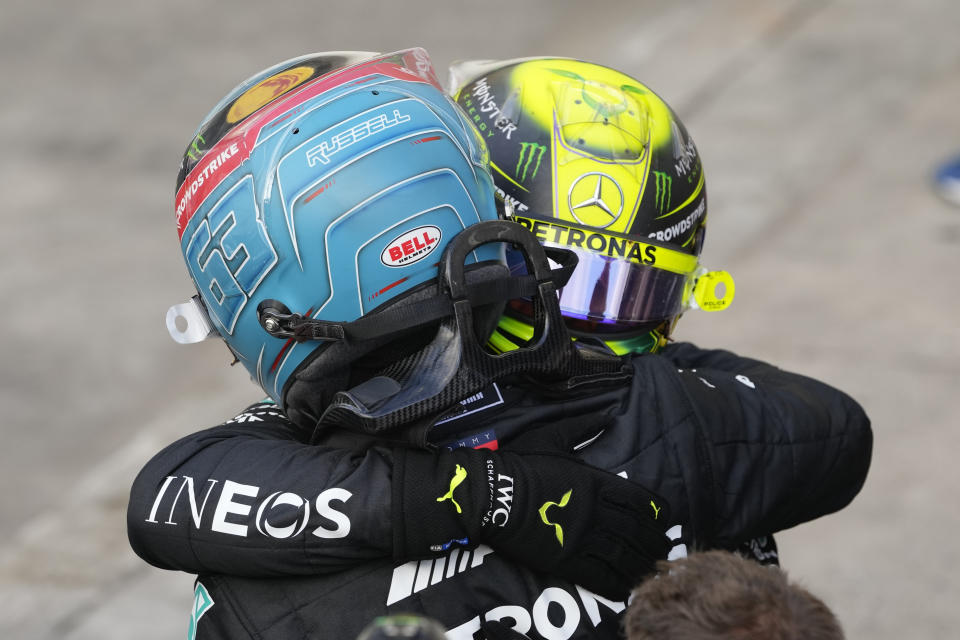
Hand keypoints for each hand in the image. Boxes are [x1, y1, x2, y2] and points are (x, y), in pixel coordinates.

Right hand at [394, 447, 670, 599]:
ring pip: (624, 556)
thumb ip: (583, 426)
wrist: (493, 495)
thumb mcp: (553, 436)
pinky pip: (601, 577)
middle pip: (637, 531)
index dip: (657, 512)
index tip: (666, 519)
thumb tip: (609, 415)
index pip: (638, 500)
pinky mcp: (566, 561)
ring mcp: (583, 538)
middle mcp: (597, 512)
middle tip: (664, 548)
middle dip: (654, 541)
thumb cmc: (521, 463)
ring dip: (642, 564)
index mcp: (596, 482)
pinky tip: (627, 588)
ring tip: (652, 569)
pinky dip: (618, 584)